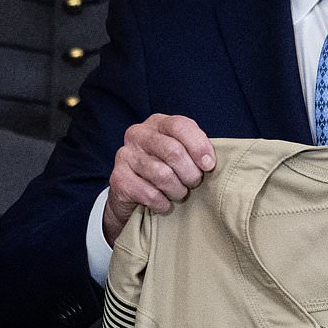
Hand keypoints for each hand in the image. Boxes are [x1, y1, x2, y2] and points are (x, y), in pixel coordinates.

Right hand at [102, 114, 214, 244]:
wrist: (132, 195)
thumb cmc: (165, 169)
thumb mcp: (181, 153)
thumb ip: (195, 149)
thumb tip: (209, 162)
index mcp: (157, 123)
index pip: (180, 125)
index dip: (198, 146)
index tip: (209, 166)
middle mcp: (137, 134)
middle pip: (173, 151)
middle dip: (190, 173)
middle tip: (193, 183)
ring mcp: (125, 155)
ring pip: (162, 175)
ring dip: (177, 190)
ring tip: (179, 193)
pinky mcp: (117, 178)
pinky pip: (149, 194)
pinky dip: (163, 203)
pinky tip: (164, 204)